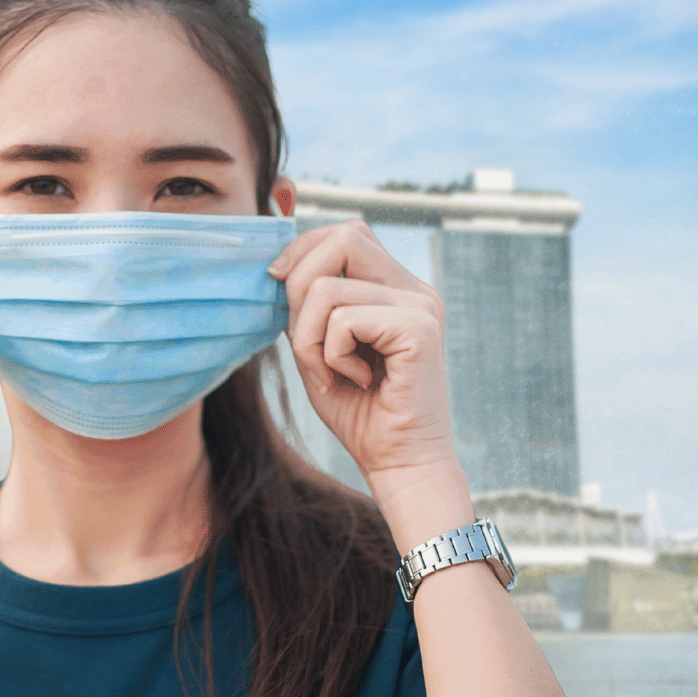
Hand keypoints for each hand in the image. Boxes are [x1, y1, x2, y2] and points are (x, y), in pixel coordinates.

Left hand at [267, 220, 466, 509]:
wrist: (398, 463)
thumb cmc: (359, 413)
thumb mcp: (318, 348)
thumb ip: (306, 307)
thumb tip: (279, 267)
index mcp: (395, 288)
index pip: (347, 233)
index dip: (304, 248)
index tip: (276, 282)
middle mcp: (414, 289)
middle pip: (343, 237)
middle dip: (298, 282)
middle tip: (301, 337)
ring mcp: (421, 305)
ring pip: (327, 287)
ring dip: (307, 338)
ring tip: (330, 373)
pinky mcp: (420, 328)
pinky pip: (342, 320)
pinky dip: (330, 355)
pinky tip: (355, 381)